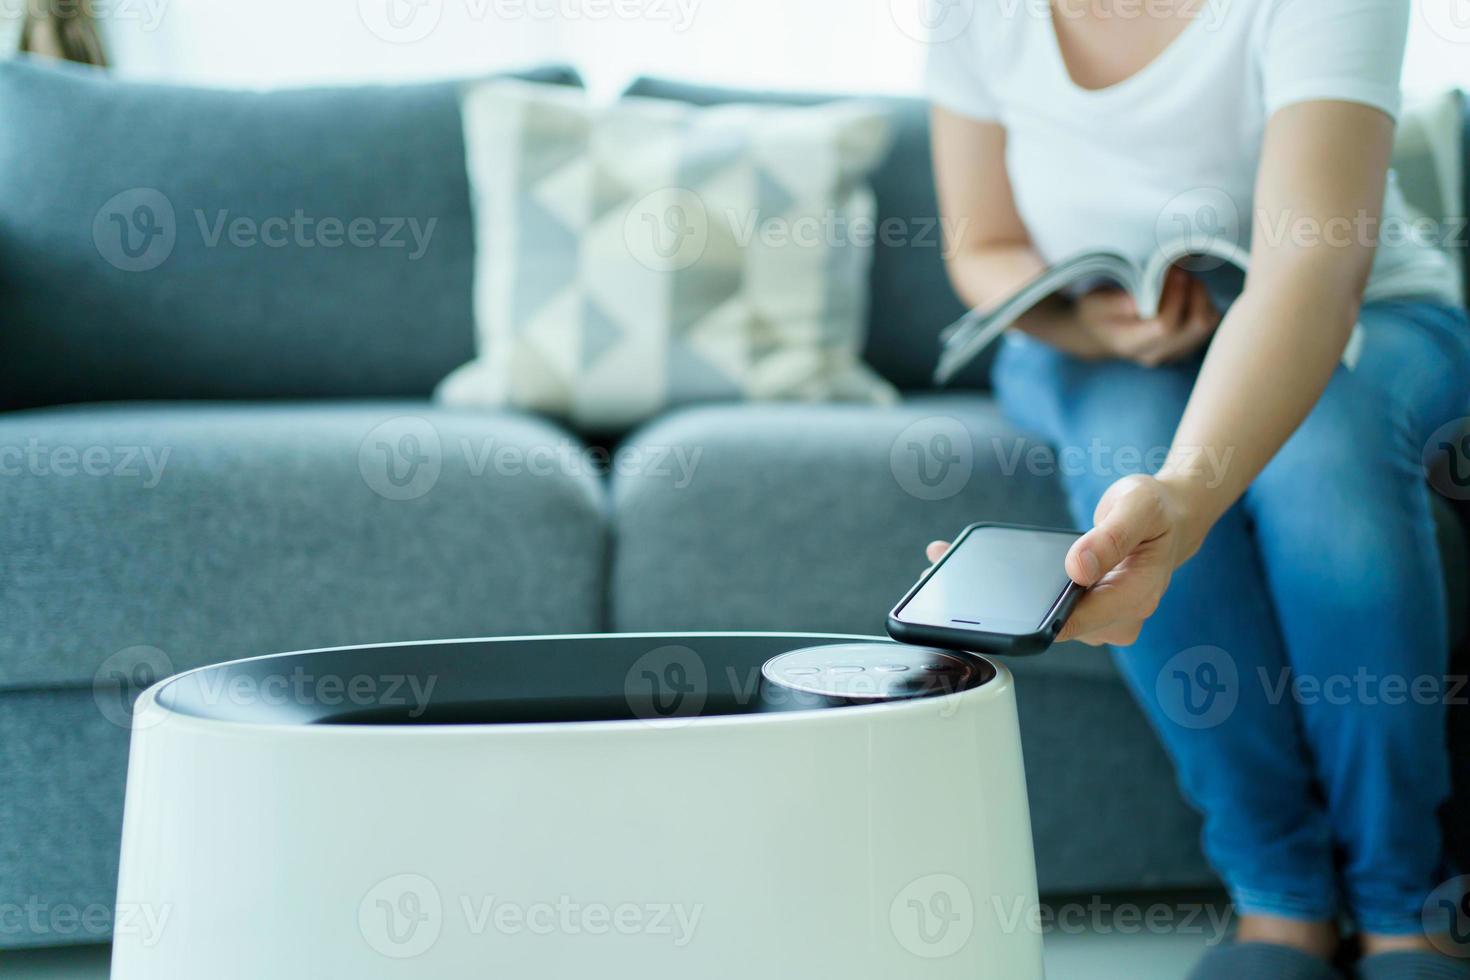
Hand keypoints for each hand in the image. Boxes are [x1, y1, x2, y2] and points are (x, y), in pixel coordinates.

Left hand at [924, 475, 1197, 647]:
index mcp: (1134, 598)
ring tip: (943, 561)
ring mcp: (1096, 620)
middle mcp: (1115, 619)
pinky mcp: (1079, 611)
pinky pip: (1040, 607)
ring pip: (1039, 617)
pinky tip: (964, 562)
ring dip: (996, 596)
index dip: (1031, 617)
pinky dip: (1009, 589)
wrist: (1169, 517)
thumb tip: (1077, 568)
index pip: (1074, 621)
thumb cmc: (1157, 510)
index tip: (985, 606)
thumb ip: (1110, 537)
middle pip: (1049, 624)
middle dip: (998, 605)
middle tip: (939, 572)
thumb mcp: (1137, 509)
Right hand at [1074, 269, 1219, 366]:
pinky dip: (1205, 303)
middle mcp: (1155, 354)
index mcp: (1131, 344)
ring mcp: (1173, 354)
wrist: (1098, 334)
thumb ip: (1115, 303)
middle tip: (1178, 271)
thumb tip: (1140, 301)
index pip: (1165, 325)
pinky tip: (1186, 292)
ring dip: (1201, 296)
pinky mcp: (1187, 347)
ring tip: (1182, 279)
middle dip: (1193, 292)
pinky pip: (1210, 325)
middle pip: (1195, 326)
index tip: (1170, 270)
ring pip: (1207, 325)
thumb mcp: (1094, 304)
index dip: (1174, 295)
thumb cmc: (1096, 313)